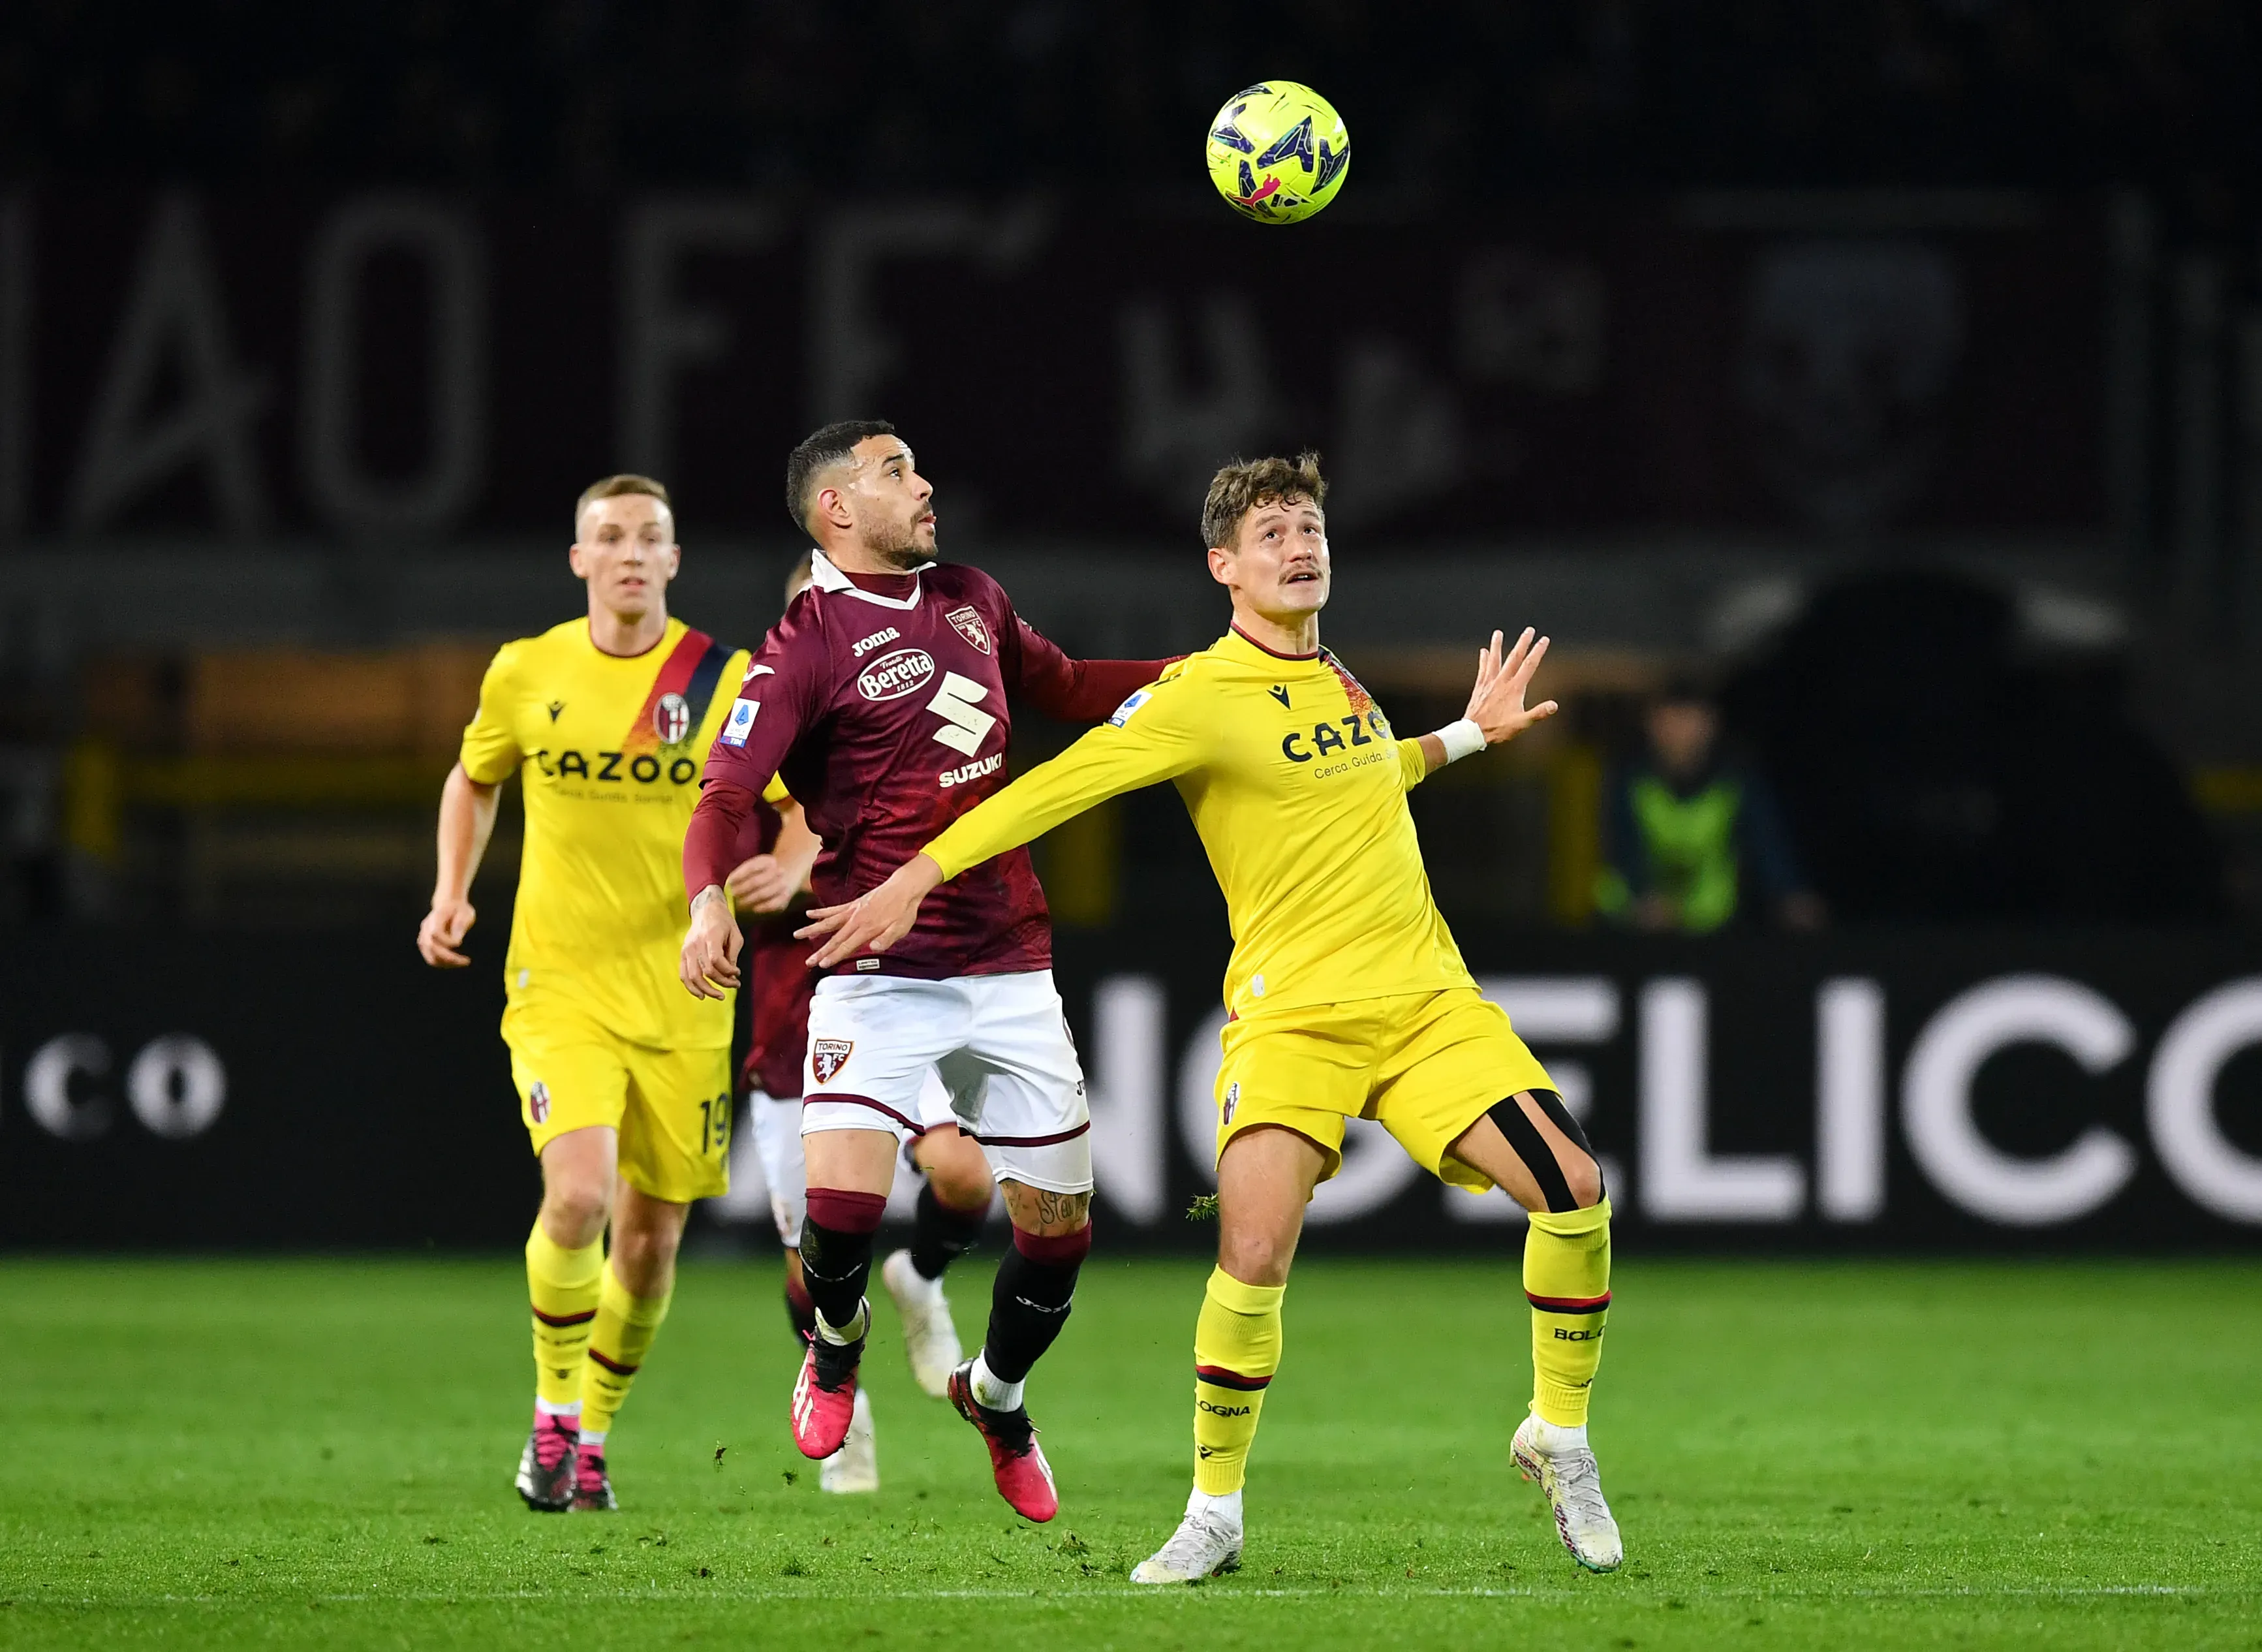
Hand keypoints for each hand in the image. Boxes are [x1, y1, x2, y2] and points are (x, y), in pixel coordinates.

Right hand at [417, 896, 475, 966]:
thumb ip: (460, 926)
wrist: (450, 905)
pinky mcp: (426, 945)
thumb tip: (456, 942)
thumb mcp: (465, 914)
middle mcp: (426, 927)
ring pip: (430, 957)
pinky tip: (457, 962)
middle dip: (448, 957)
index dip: (446, 941)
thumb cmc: (460, 910)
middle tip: (466, 961)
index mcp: (436, 917)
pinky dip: (444, 963)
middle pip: (430, 946)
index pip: (435, 932)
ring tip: (463, 962)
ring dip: (447, 963)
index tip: (460, 943)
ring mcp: (424, 936)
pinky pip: (432, 959)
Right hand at [679, 887, 743, 998]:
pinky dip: (691, 987)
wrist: (706, 910)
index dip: (728, 971)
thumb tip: (731, 976)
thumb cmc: (724, 922)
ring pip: (693, 977)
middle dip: (723, 982)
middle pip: (706, 971)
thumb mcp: (735, 935)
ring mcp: (687, 949)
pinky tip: (701, 995)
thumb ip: (732, 955)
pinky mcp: (683, 954)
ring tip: (720, 996)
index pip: (716, 960)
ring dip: (706, 990)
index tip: (738, 973)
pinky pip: (683, 974)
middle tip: (735, 985)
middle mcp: (696, 944)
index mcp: (710, 936)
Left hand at [726, 853, 796, 914]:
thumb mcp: (751, 870)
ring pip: (763, 894)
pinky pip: (772, 905)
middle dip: (741, 891)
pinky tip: (753, 909)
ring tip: (738, 905)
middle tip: (731, 897)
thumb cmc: (759, 877)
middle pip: (756, 881)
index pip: (751, 867)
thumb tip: (726, 889)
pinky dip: (761, 907)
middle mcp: (778, 870)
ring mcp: (783, 884)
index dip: (738, 876)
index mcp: (768, 860)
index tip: (728, 884)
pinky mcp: (785, 898)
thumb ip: (739, 877)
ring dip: (749, 900)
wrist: (781, 881)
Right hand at [797, 855, 944, 969]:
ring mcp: (852, 911)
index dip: (834, 956)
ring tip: (797, 934)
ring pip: (828, 922)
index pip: (847, 946)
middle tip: (807, 961)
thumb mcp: (901, 928)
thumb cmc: (904, 911)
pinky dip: (821, 912)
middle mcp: (856, 920)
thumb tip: (873, 948)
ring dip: (812, 929)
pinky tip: (809, 914)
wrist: (903, 888)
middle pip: (834, 938)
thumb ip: (887, 939)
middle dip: (820, 951)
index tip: (821, 964)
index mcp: (867, 928)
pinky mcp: (853, 904)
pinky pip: (833, 909)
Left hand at [1463, 627, 1558, 745]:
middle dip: (1523, 643)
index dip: (1538, 651)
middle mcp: (1502, 681)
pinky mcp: (1480, 687)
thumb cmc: (1498, 729)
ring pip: (1495, 659)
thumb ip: (1538, 713)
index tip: (1544, 639)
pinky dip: (1484, 659)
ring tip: (1498, 633)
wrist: (1473, 732)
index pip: (1529, 665)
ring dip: (1497, 645)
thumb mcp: (1522, 724)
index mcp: (1515, 688)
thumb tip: (1554, 706)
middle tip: (1529, 630)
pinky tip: (1484, 651)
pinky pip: (1482, 669)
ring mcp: (1489, 683)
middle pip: (1514, 657)